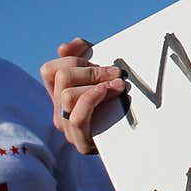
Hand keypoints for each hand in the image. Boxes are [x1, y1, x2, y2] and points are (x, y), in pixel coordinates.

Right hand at [40, 37, 127, 153]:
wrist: (141, 135)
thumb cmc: (121, 99)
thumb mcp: (103, 70)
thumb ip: (85, 53)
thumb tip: (63, 48)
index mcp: (60, 95)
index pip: (49, 70)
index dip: (72, 57)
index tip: (96, 58)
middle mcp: (60, 111)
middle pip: (62, 77)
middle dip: (91, 70)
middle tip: (115, 72)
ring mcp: (69, 128)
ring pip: (67, 95)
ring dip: (96, 84)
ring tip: (118, 84)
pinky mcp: (82, 143)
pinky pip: (77, 117)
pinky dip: (92, 99)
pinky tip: (108, 93)